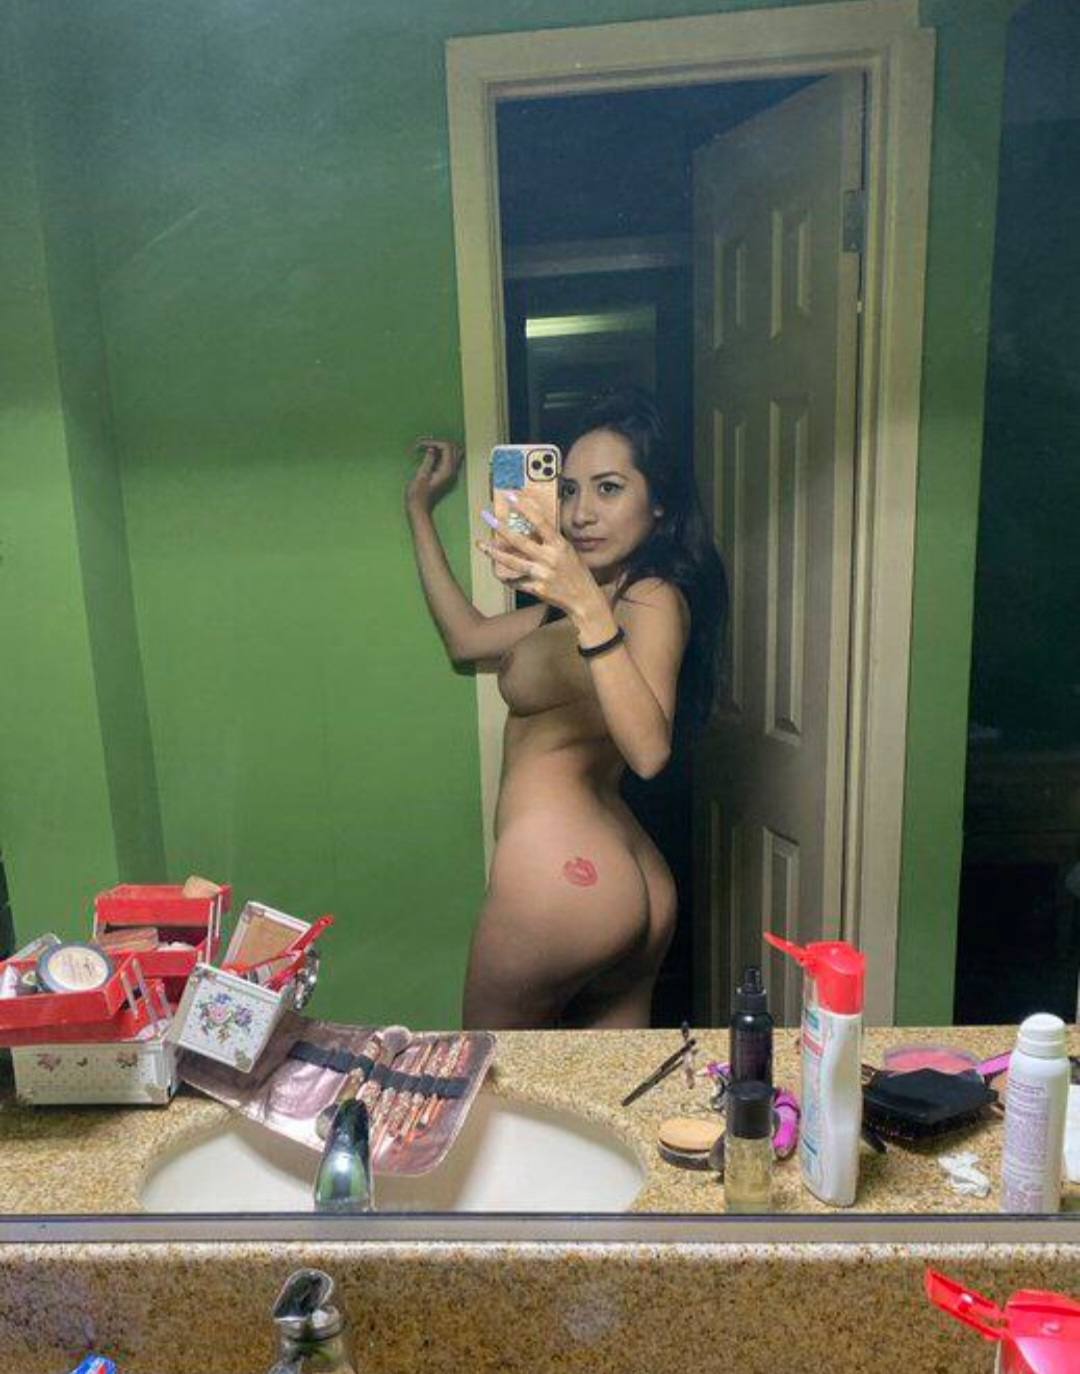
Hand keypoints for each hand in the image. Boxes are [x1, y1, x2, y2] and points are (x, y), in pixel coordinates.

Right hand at [407, 438, 463, 513]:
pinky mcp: (447, 477)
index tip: (421, 445)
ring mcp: (451, 474)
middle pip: (453, 448)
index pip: (447, 447)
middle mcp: (452, 471)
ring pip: (453, 454)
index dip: (434, 442)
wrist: (419, 508)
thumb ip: (429, 460)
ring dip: (442, 448)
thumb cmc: (417, 493)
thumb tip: (432, 449)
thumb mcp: (421, 475)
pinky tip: (431, 455)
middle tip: (425, 445)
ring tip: (428, 448)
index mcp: (447, 470)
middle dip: (440, 443)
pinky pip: (449, 460)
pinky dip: (442, 454)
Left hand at [476, 491, 607, 624]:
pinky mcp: (537, 588)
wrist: (584, 599)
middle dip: (501, 528)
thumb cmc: (576, 573)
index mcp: (559, 545)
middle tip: (487, 517)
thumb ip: (551, 540)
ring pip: (512, 562)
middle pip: (519, 541)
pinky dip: (507, 578)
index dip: (525, 507)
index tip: (512, 496)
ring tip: (480, 544)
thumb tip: (534, 523)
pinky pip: (516, 581)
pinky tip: (498, 573)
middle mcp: (549, 558)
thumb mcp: (568, 551)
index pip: (540, 521)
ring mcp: (542, 574)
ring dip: (494, 552)